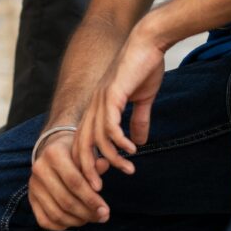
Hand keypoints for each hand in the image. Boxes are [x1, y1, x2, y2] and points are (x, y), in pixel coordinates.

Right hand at [28, 130, 110, 230]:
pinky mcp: (31, 200)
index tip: (105, 208)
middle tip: (104, 216)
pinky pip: (45, 221)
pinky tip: (77, 220)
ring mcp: (33, 186)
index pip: (74, 181)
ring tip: (93, 218)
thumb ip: (93, 163)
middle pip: (66, 200)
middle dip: (88, 212)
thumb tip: (104, 164)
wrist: (54, 153)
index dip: (91, 198)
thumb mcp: (85, 154)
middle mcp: (39, 168)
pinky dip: (63, 226)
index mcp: (53, 153)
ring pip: (56, 214)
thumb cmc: (75, 154)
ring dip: (78, 221)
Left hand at [73, 28, 165, 192]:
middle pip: (81, 144)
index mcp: (99, 105)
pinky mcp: (113, 94)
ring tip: (129, 168)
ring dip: (112, 158)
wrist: (149, 40)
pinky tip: (131, 149)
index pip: (83, 139)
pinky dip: (118, 142)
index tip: (100, 180)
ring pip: (96, 139)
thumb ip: (139, 120)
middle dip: (88, 169)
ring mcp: (102, 99)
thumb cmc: (146, 65)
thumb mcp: (142, 98)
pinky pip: (109, 126)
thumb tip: (139, 142)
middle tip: (98, 190)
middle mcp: (95, 104)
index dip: (88, 161)